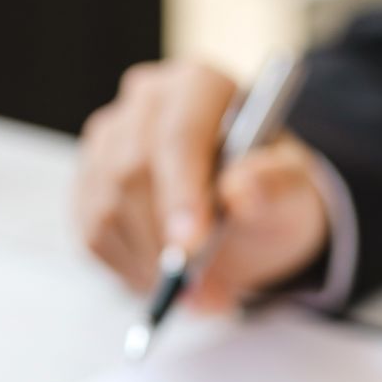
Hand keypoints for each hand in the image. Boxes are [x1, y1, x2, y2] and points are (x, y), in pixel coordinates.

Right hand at [75, 60, 330, 309]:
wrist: (245, 216)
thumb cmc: (269, 194)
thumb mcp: (293, 192)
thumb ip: (276, 187)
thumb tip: (241, 191)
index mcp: (199, 87)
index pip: (179, 134)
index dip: (181, 193)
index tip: (192, 247)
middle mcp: (145, 103)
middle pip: (130, 172)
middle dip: (163, 243)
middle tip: (197, 293)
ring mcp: (108, 142)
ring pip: (106, 209)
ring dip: (148, 265)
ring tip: (195, 294)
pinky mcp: (88, 185)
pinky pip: (93, 236)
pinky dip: (128, 270)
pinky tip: (164, 276)